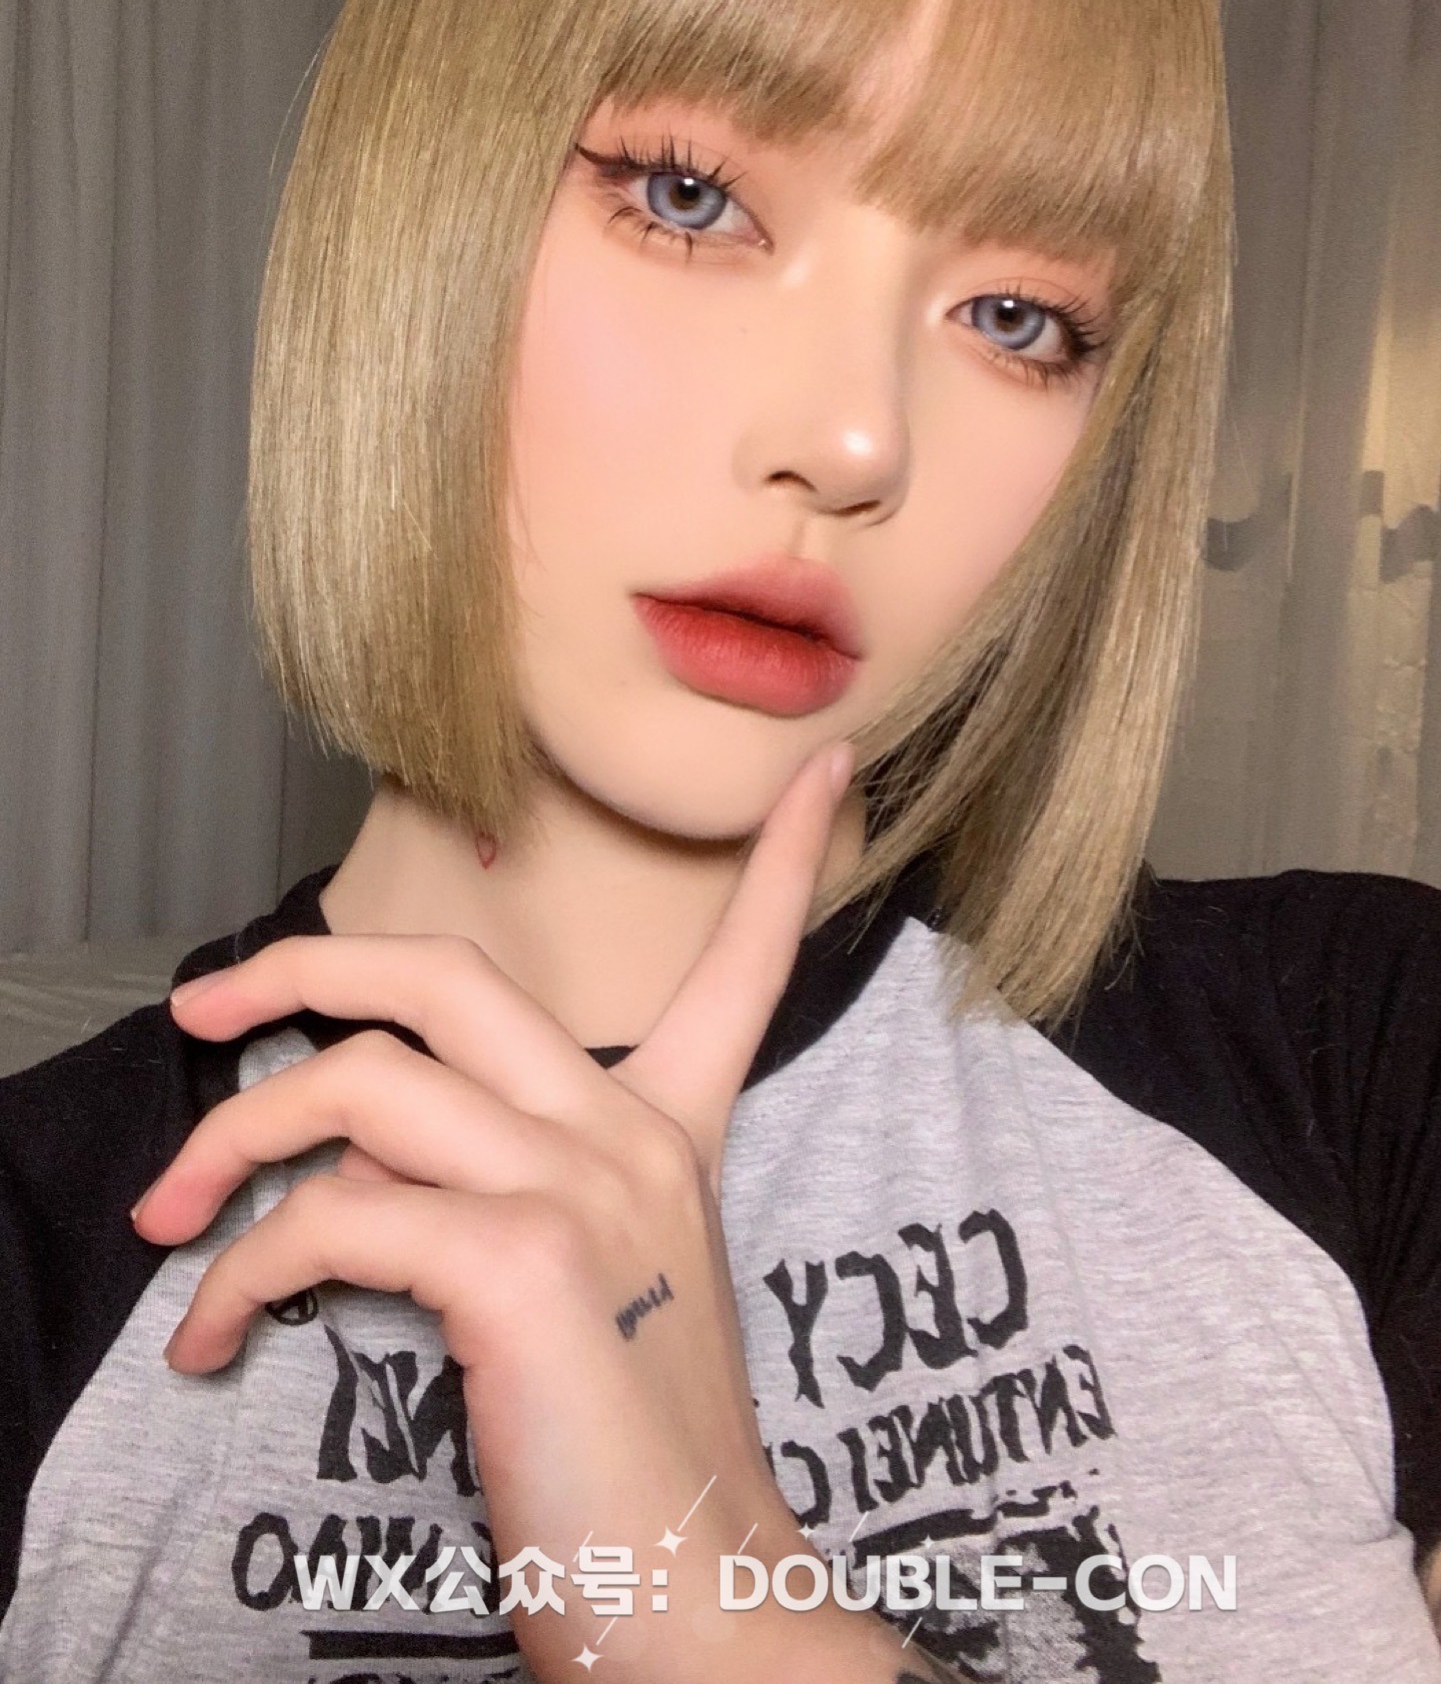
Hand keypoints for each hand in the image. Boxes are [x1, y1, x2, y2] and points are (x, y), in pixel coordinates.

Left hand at [133, 742, 876, 1682]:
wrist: (701, 1604)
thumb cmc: (629, 1461)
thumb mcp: (592, 1292)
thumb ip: (502, 1191)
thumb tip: (358, 1161)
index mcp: (672, 1136)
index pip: (746, 964)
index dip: (780, 861)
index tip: (821, 769)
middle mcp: (636, 1138)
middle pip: (451, 977)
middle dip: (304, 967)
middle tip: (208, 1010)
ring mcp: (585, 1190)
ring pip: (363, 1085)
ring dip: (233, 1148)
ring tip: (177, 1229)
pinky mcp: (523, 1264)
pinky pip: (335, 1216)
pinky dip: (246, 1274)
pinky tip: (223, 1338)